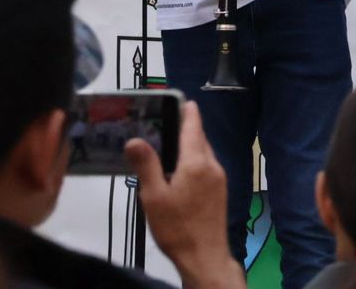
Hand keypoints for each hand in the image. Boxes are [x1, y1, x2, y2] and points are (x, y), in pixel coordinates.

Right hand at [126, 101, 242, 288]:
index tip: (184, 100)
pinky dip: (195, 161)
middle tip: (168, 122)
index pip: (193, 128)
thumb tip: (135, 139)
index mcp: (197, 163)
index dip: (188, 113)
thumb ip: (146, 165)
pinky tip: (181, 171)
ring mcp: (219, 179)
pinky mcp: (220, 191)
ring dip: (191, 146)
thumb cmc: (176, 226)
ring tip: (170, 145)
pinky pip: (207, 167)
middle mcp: (212, 165)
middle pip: (200, 140)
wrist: (205, 255)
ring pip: (205, 154)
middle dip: (187, 129)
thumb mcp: (154, 196)